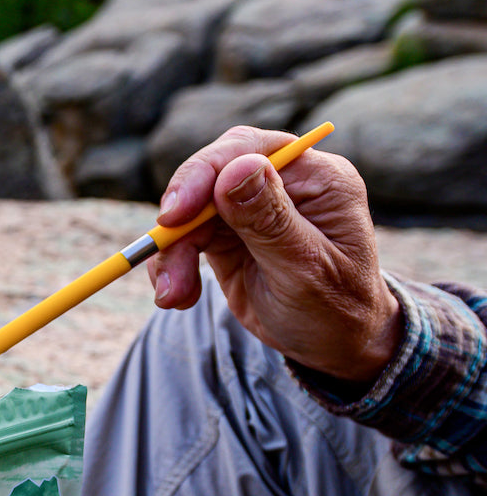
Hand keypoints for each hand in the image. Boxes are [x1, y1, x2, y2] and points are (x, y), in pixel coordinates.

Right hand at [149, 126, 401, 385]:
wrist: (332, 344)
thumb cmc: (336, 308)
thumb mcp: (305, 268)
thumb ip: (271, 220)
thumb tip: (237, 168)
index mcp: (317, 178)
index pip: (250, 151)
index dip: (204, 173)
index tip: (175, 214)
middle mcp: (283, 183)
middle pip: (210, 175)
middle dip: (181, 217)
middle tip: (159, 250)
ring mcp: (250, 208)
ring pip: (189, 212)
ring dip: (173, 253)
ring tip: (175, 295)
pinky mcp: (226, 234)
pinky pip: (183, 238)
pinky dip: (172, 265)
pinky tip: (179, 296)